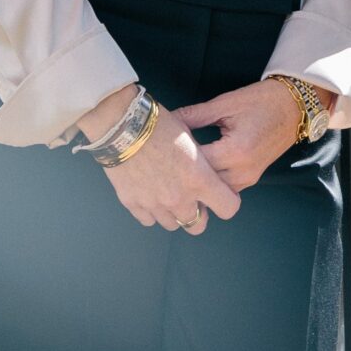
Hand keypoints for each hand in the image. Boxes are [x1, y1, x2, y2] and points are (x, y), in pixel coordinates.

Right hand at [93, 99, 241, 233]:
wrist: (122, 125)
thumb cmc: (158, 124)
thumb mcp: (190, 135)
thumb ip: (200, 160)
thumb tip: (205, 171)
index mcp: (198, 179)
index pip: (228, 208)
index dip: (227, 201)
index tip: (221, 194)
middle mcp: (179, 198)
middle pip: (197, 226)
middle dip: (198, 214)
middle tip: (192, 198)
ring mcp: (155, 204)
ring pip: (172, 224)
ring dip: (173, 212)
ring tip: (166, 191)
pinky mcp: (133, 204)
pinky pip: (148, 220)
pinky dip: (151, 210)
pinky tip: (149, 192)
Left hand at [176, 78, 334, 191]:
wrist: (293, 107)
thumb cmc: (260, 100)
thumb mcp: (225, 103)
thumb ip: (194, 115)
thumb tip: (168, 121)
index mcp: (236, 151)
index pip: (197, 164)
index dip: (176, 158)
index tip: (159, 151)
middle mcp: (242, 171)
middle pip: (204, 185)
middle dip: (184, 176)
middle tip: (163, 166)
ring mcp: (248, 178)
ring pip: (214, 191)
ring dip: (198, 182)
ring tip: (178, 170)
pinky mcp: (251, 179)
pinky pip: (225, 187)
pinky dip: (211, 182)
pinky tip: (197, 170)